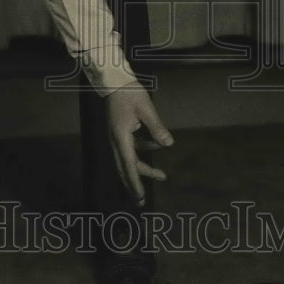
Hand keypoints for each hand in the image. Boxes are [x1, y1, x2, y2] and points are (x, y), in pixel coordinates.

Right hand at [106, 85, 173, 206]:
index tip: (140, 196)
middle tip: (141, 202)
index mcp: (120, 136)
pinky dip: (143, 151)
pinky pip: (131, 149)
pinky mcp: (119, 133)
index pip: (128, 164)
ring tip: (161, 176)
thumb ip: (156, 127)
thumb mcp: (146, 108)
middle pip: (124, 168)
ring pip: (128, 160)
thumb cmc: (129, 92)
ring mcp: (116, 137)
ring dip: (142, 169)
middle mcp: (115, 140)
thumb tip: (169, 144)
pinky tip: (157, 146)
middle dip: (133, 185)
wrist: (114, 81)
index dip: (135, 182)